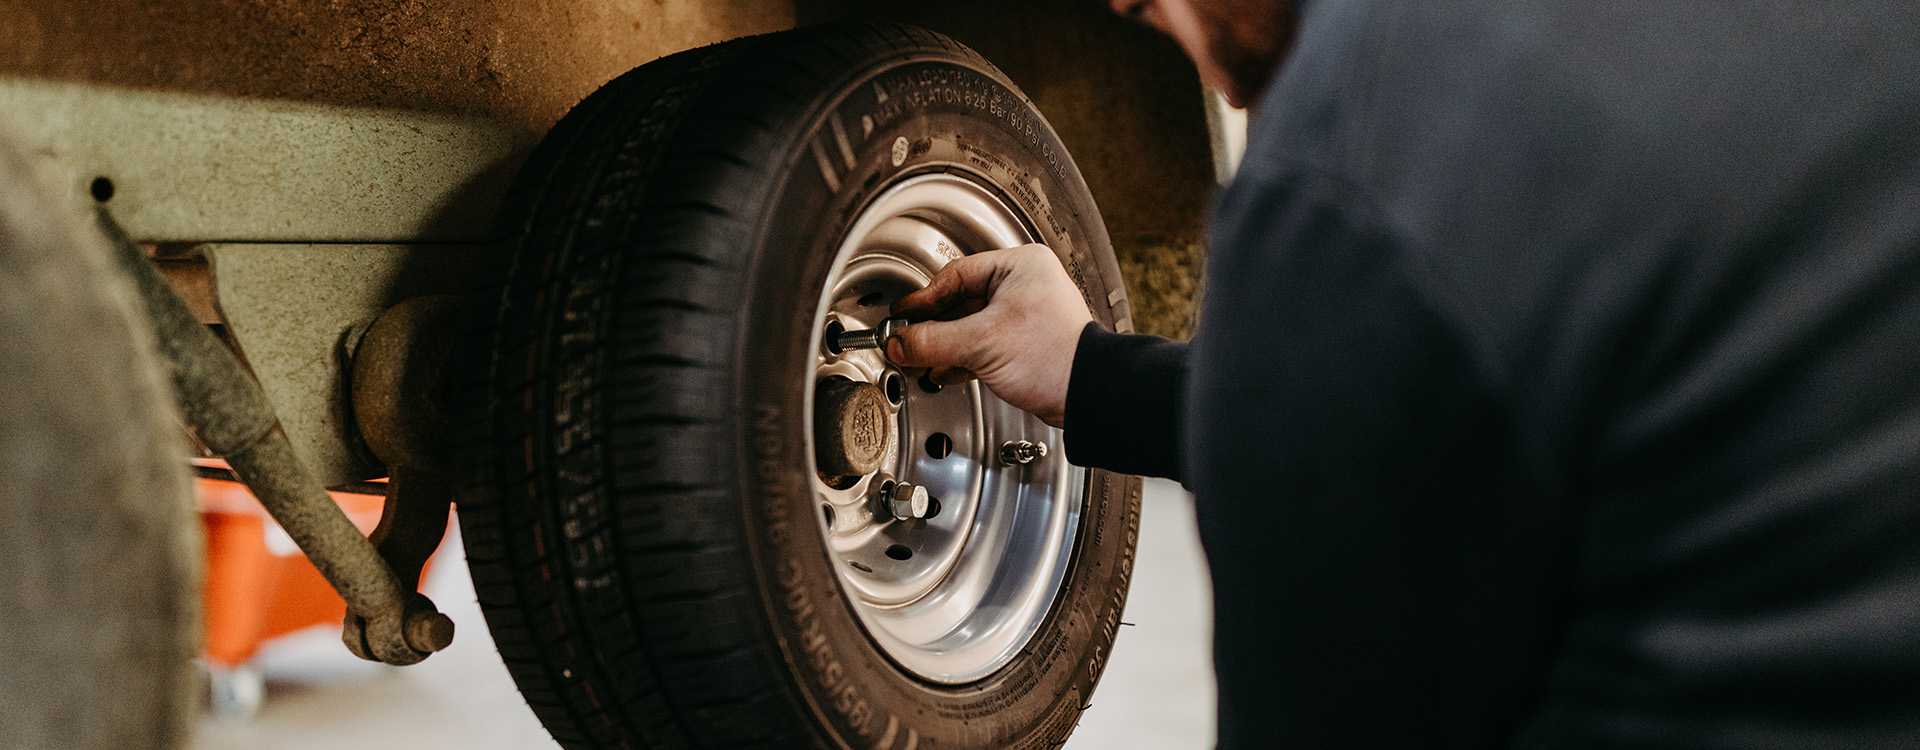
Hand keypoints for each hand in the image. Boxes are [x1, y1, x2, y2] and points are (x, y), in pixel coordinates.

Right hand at [887, 244, 1093, 427]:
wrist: (1088, 395)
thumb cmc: (1055, 357)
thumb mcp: (982, 343)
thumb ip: (933, 341)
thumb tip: (900, 342)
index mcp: (1020, 266)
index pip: (955, 276)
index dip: (923, 300)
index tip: (901, 316)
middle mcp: (1023, 286)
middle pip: (959, 302)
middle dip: (930, 328)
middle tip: (904, 341)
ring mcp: (1023, 316)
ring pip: (969, 326)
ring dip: (942, 346)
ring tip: (917, 360)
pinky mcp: (1024, 344)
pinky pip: (981, 345)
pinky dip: (960, 358)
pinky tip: (942, 371)